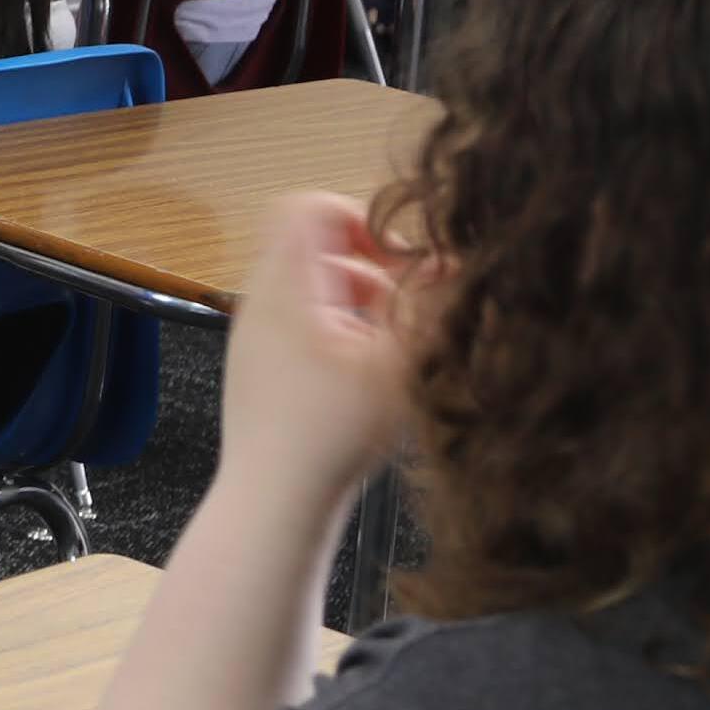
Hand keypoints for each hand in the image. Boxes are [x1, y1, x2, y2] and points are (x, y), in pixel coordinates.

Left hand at [214, 194, 419, 506]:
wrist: (273, 502)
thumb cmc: (330, 435)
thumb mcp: (398, 364)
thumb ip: (428, 304)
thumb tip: (453, 261)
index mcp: (285, 286)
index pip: (310, 207)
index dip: (363, 219)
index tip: (401, 259)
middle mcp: (261, 301)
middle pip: (313, 245)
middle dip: (371, 263)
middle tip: (409, 300)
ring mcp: (256, 333)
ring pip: (312, 286)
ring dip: (360, 299)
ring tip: (395, 340)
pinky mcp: (261, 364)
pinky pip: (302, 320)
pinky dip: (340, 328)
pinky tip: (371, 370)